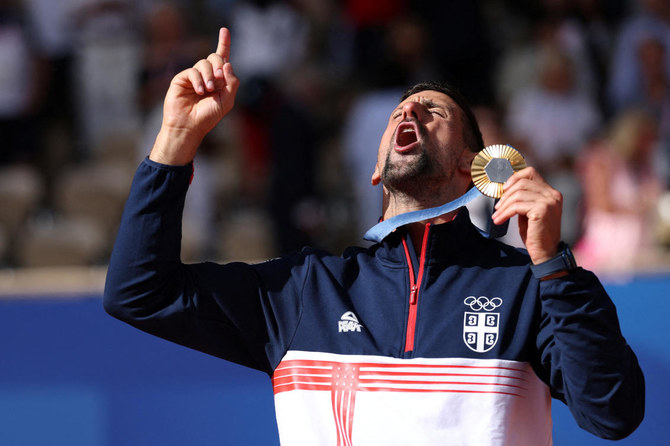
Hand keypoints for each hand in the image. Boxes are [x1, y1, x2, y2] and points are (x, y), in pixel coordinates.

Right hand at [150, 27, 239, 164]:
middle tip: (219, 78)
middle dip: (219, 65)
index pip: (223, 58)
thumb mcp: (226, 101)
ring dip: (209, 75)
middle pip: (216, 58)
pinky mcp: (182, 78)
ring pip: (204, 63)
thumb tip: (228, 63)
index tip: (224, 30)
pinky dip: (198, 80)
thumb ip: (231, 83)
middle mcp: (207, 76)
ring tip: (208, 90)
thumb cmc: (208, 117)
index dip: (224, 43)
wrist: (189, 126)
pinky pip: (193, 71)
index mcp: (219, 81)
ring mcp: (194, 76)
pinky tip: (200, 91)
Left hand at [491, 167, 562, 263]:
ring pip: (518, 194)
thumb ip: (523, 198)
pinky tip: (499, 220)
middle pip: (522, 183)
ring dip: (503, 206)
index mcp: (551, 193)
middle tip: (497, 207)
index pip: (531, 172)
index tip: (503, 189)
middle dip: (506, 195)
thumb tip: (505, 188)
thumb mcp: (529, 211)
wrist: (545, 253)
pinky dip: (505, 213)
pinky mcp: (542, 210)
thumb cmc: (535, 233)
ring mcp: (549, 202)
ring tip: (497, 216)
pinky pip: (517, 206)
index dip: (514, 177)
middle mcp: (553, 195)